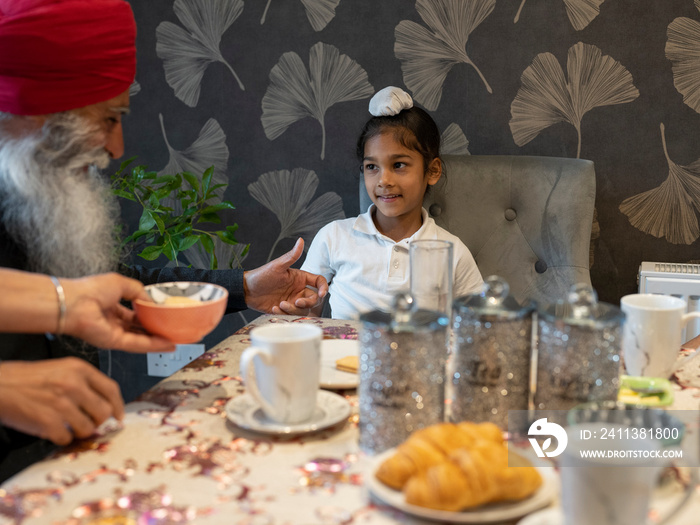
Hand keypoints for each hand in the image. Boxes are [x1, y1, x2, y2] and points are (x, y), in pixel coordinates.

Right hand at [0, 358, 123, 444]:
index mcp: (80, 369)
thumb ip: (83, 382)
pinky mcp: (49, 422)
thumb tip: (104, 403)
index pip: (111, 389)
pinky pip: (67, 439)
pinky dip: (61, 438)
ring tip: (65, 424)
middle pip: (104, 412)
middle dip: (98, 421)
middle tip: (88, 422)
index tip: (119, 416)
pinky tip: (51, 429)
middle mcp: (75, 385)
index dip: (118, 406)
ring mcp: (62, 404)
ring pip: (88, 428)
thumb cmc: (26, 378)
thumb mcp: (60, 369)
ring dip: (79, 431)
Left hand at [63, 273, 174, 352]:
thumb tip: (152, 300)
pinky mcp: (114, 342)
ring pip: (141, 339)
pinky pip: (138, 344)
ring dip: (158, 340)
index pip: (134, 314)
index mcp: (111, 306)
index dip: (149, 315)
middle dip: (156, 330)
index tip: (163, 316)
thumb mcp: (120, 283)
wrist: (73, 302)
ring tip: (175, 339)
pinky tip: (166, 343)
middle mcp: (112, 321)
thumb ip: (138, 291)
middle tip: (172, 330)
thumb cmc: (89, 289)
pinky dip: (153, 345)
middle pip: (139, 329)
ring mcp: (113, 333)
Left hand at [243, 238, 327, 313]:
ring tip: (280, 304)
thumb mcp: (278, 266)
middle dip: (307, 303)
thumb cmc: (262, 275)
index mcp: (300, 278)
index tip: (322, 294)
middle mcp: (299, 290)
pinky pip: (292, 316)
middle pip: (314, 299)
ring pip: (304, 310)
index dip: (324, 287)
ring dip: (293, 309)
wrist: (246, 290)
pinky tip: (274, 308)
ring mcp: (293, 301)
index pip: (319, 282)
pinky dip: (284, 313)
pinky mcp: (285, 310)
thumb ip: (291, 256)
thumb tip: (301, 240)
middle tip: (296, 302)